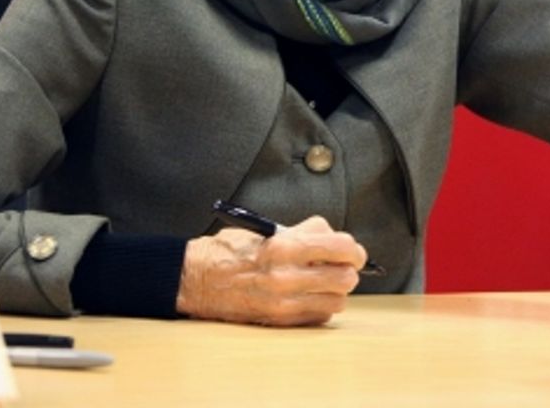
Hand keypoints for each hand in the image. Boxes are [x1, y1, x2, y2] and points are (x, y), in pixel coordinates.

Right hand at [175, 216, 369, 325]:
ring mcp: (284, 302)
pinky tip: (308, 295)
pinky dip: (321, 306)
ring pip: (337, 300)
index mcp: (285, 247)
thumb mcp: (268, 230)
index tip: (353, 251)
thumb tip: (332, 236)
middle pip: (345, 277)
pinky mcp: (279, 320)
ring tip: (321, 281)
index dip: (353, 249)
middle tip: (339, 265)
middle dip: (347, 270)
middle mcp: (287, 277)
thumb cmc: (229, 252)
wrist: (196, 280)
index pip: (342, 247)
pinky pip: (320, 316)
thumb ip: (303, 232)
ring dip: (335, 290)